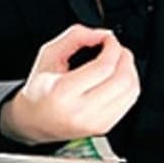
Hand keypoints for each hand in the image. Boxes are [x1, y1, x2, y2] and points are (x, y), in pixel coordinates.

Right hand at [0, 25, 140, 144]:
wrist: (33, 120)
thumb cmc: (39, 89)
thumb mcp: (49, 54)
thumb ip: (75, 37)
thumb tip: (102, 34)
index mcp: (62, 91)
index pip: (103, 67)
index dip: (112, 48)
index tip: (109, 39)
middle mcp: (80, 111)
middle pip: (122, 80)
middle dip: (125, 57)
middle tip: (117, 48)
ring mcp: (94, 123)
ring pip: (131, 92)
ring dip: (130, 71)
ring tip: (118, 62)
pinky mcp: (103, 128)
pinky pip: (128, 103)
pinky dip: (128, 86)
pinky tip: (117, 78)